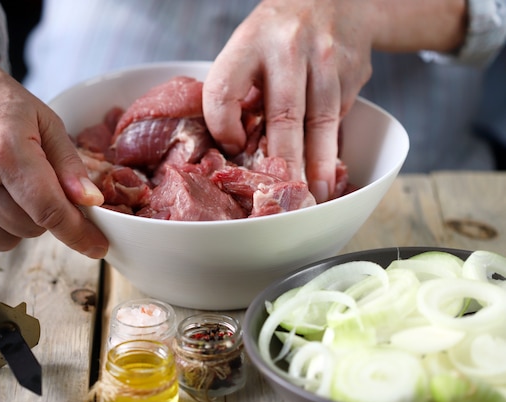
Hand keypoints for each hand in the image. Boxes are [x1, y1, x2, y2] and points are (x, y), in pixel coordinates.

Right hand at [0, 5, 107, 257]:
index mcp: (5, 152)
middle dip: (48, 215)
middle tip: (42, 186)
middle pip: (31, 229)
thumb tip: (91, 202)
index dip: (79, 234)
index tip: (98, 247)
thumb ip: (69, 165)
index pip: (50, 211)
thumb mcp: (44, 120)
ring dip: (21, 225)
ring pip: (4, 241)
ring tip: (14, 189)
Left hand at [203, 0, 373, 202]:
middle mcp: (289, 49)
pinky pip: (339, 116)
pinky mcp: (353, 72)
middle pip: (283, 115)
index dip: (223, 125)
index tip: (233, 146)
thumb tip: (234, 144)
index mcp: (250, 41)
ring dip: (318, 164)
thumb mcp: (249, 45)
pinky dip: (331, 145)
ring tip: (315, 194)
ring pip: (322, 122)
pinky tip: (327, 168)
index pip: (225, 90)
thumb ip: (238, 86)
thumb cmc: (279, 32)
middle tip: (280, 196)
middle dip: (282, 162)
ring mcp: (327, 60)